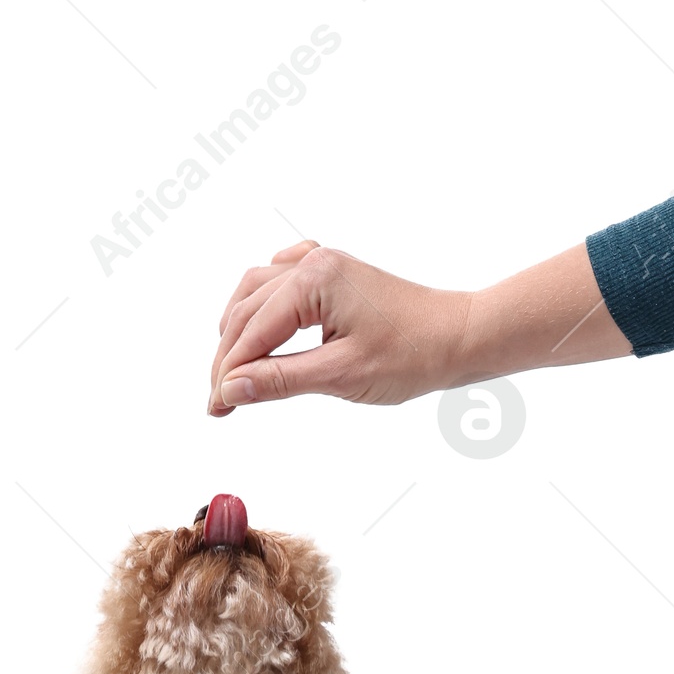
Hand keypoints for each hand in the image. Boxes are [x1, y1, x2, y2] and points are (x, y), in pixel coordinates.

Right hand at [209, 241, 469, 413]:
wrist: (458, 336)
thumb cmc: (411, 355)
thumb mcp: (341, 376)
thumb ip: (281, 381)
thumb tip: (232, 390)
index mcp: (312, 282)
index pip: (251, 333)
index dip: (228, 375)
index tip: (214, 410)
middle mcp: (312, 263)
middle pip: (246, 311)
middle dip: (228, 358)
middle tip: (220, 402)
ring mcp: (323, 264)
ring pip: (257, 291)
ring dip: (239, 329)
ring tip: (232, 371)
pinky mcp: (334, 275)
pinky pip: (281, 277)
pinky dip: (262, 301)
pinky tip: (259, 318)